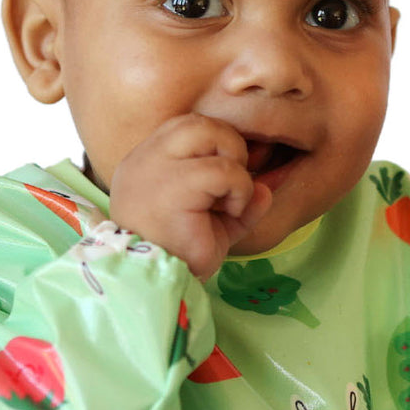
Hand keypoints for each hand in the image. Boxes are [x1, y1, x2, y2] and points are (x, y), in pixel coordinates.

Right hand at [108, 115, 272, 280]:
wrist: (160, 288)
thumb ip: (240, 201)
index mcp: (146, 163)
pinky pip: (222, 169)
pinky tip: (231, 213)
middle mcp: (144, 159)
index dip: (217, 146)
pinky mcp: (172, 185)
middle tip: (233, 187)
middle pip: (197, 121)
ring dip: (235, 166)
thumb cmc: (181, 258)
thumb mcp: (216, 224)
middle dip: (229, 146)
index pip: (187, 129)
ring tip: (231, 201)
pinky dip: (239, 188)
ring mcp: (153, 168)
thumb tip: (266, 188)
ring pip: (210, 132)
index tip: (226, 184)